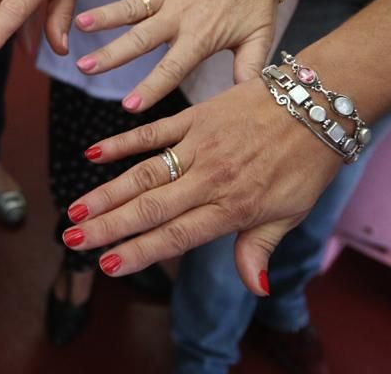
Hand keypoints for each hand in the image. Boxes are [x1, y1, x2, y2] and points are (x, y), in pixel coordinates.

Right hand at [62, 79, 340, 292]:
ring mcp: (200, 146)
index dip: (141, 252)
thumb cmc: (307, 162)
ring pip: (144, 173)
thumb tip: (254, 287)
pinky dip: (122, 143)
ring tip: (75, 211)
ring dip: (106, 193)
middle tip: (73, 241)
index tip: (107, 266)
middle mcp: (212, 178)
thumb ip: (260, 247)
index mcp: (234, 207)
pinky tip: (93, 154)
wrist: (317, 102)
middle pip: (151, 207)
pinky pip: (152, 133)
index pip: (178, 235)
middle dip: (109, 227)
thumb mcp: (291, 213)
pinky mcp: (195, 118)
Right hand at [73, 0, 280, 111]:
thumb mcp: (259, 39)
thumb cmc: (255, 2)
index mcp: (201, 36)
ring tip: (79, 23)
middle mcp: (180, 15)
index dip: (151, 88)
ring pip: (131, 6)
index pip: (172, 68)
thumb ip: (249, 68)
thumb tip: (246, 98)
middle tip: (86, 67)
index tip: (129, 107)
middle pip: (141, 39)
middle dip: (113, 54)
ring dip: (104, 15)